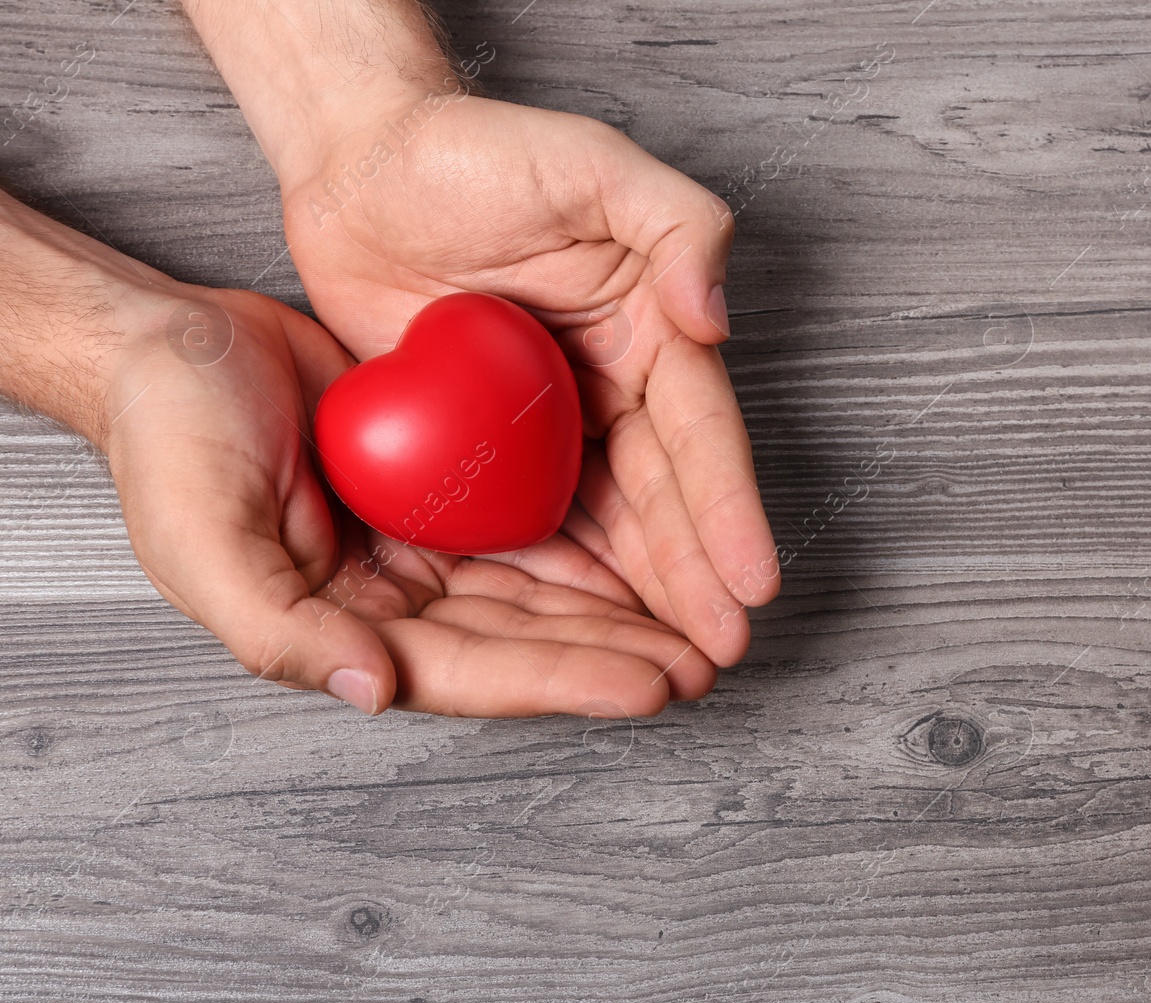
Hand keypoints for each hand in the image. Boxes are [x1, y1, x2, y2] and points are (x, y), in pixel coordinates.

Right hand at [106, 284, 715, 716]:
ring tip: (696, 626)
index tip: (649, 684)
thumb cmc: (167, 442)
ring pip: (539, 590)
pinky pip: (527, 524)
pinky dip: (588, 544)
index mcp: (344, 629)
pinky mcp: (440, 486)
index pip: (473, 669)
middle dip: (614, 657)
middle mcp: (393, 599)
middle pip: (525, 640)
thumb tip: (375, 690)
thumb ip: (284, 631)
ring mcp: (420, 544)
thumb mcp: (204, 541)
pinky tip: (646, 554)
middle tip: (704, 665)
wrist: (166, 345)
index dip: (563, 680)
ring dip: (618, 612)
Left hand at [277, 94, 779, 667]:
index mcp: (655, 330)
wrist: (364, 169)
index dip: (729, 511)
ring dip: (643, 601)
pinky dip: (565, 584)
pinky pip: (532, 526)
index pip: (700, 433)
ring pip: (610, 529)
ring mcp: (553, 429)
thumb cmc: (478, 152)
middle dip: (697, 580)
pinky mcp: (489, 453)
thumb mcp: (592, 161)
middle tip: (720, 654)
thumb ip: (675, 223)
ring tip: (671, 670)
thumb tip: (715, 318)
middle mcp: (616, 389)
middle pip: (665, 500)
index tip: (753, 583)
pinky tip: (586, 636)